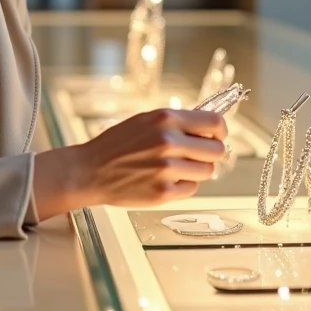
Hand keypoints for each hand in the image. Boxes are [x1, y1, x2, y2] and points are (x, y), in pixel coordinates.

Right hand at [32, 109, 227, 219]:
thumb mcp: (145, 120)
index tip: (218, 136)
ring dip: (196, 170)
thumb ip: (177, 122)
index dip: (221, 131)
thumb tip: (210, 126)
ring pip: (207, 171)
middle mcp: (169, 142)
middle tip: (198, 154)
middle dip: (211, 153)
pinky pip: (191, 188)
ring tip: (175, 167)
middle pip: (217, 150)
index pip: (214, 123)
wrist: (89, 171)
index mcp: (166, 119)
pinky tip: (164, 179)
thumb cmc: (116, 144)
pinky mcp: (163, 192)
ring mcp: (167, 169)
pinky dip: (183, 185)